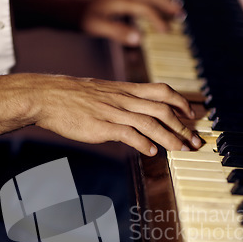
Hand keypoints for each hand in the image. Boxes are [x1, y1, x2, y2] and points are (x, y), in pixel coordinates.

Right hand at [34, 75, 200, 153]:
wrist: (47, 97)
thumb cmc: (72, 96)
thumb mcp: (102, 92)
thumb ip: (121, 100)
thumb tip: (134, 112)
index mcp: (125, 90)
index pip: (162, 91)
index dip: (181, 102)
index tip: (193, 114)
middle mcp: (124, 99)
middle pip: (163, 109)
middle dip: (183, 126)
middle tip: (195, 140)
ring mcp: (114, 112)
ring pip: (151, 122)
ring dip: (170, 137)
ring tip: (182, 149)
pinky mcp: (102, 126)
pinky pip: (129, 134)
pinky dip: (144, 143)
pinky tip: (152, 152)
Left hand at [80, 0, 181, 45]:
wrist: (56, 8)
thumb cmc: (75, 17)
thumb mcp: (96, 26)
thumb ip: (118, 32)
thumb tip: (140, 39)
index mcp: (118, 2)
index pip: (145, 9)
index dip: (158, 20)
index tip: (168, 32)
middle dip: (165, 6)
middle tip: (182, 14)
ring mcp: (114, 0)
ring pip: (142, 0)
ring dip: (157, 6)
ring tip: (171, 14)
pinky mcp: (109, 5)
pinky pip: (134, 5)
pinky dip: (145, 10)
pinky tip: (146, 19)